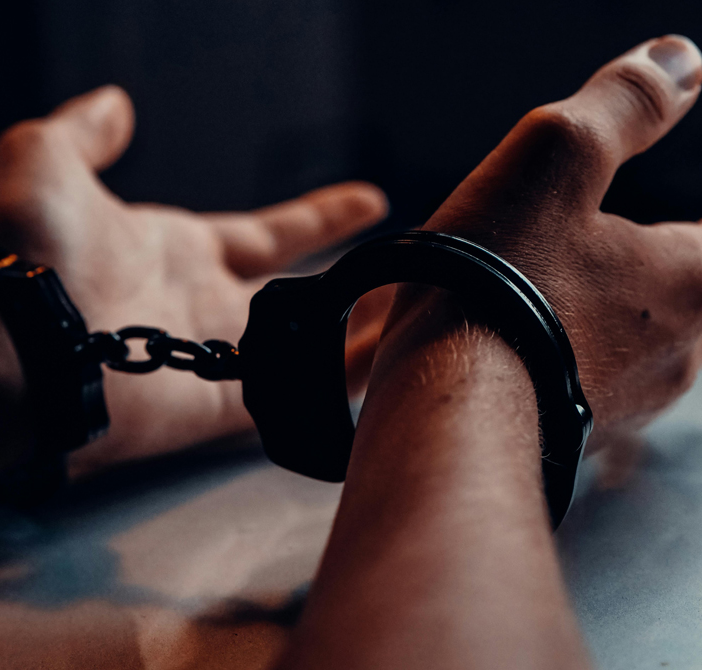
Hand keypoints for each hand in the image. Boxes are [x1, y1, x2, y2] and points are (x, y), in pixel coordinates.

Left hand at [0, 86, 387, 469]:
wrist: (12, 338)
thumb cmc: (26, 249)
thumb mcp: (46, 159)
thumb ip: (85, 132)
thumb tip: (115, 104)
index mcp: (178, 251)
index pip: (270, 235)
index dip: (320, 218)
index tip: (368, 201)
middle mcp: (203, 307)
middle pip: (296, 296)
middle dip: (349, 286)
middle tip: (402, 277)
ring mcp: (212, 359)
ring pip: (304, 349)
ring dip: (357, 334)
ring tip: (415, 315)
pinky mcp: (215, 407)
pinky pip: (292, 395)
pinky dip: (339, 382)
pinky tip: (391, 365)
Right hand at [380, 35, 701, 432]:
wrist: (438, 401)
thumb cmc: (493, 283)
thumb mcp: (555, 160)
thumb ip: (624, 104)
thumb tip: (680, 60)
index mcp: (693, 279)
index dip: (678, 218)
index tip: (613, 217)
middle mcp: (679, 352)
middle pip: (672, 286)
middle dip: (627, 259)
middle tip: (564, 242)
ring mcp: (628, 402)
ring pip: (624, 337)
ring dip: (586, 310)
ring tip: (526, 292)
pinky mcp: (577, 434)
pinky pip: (580, 379)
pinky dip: (553, 354)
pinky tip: (506, 341)